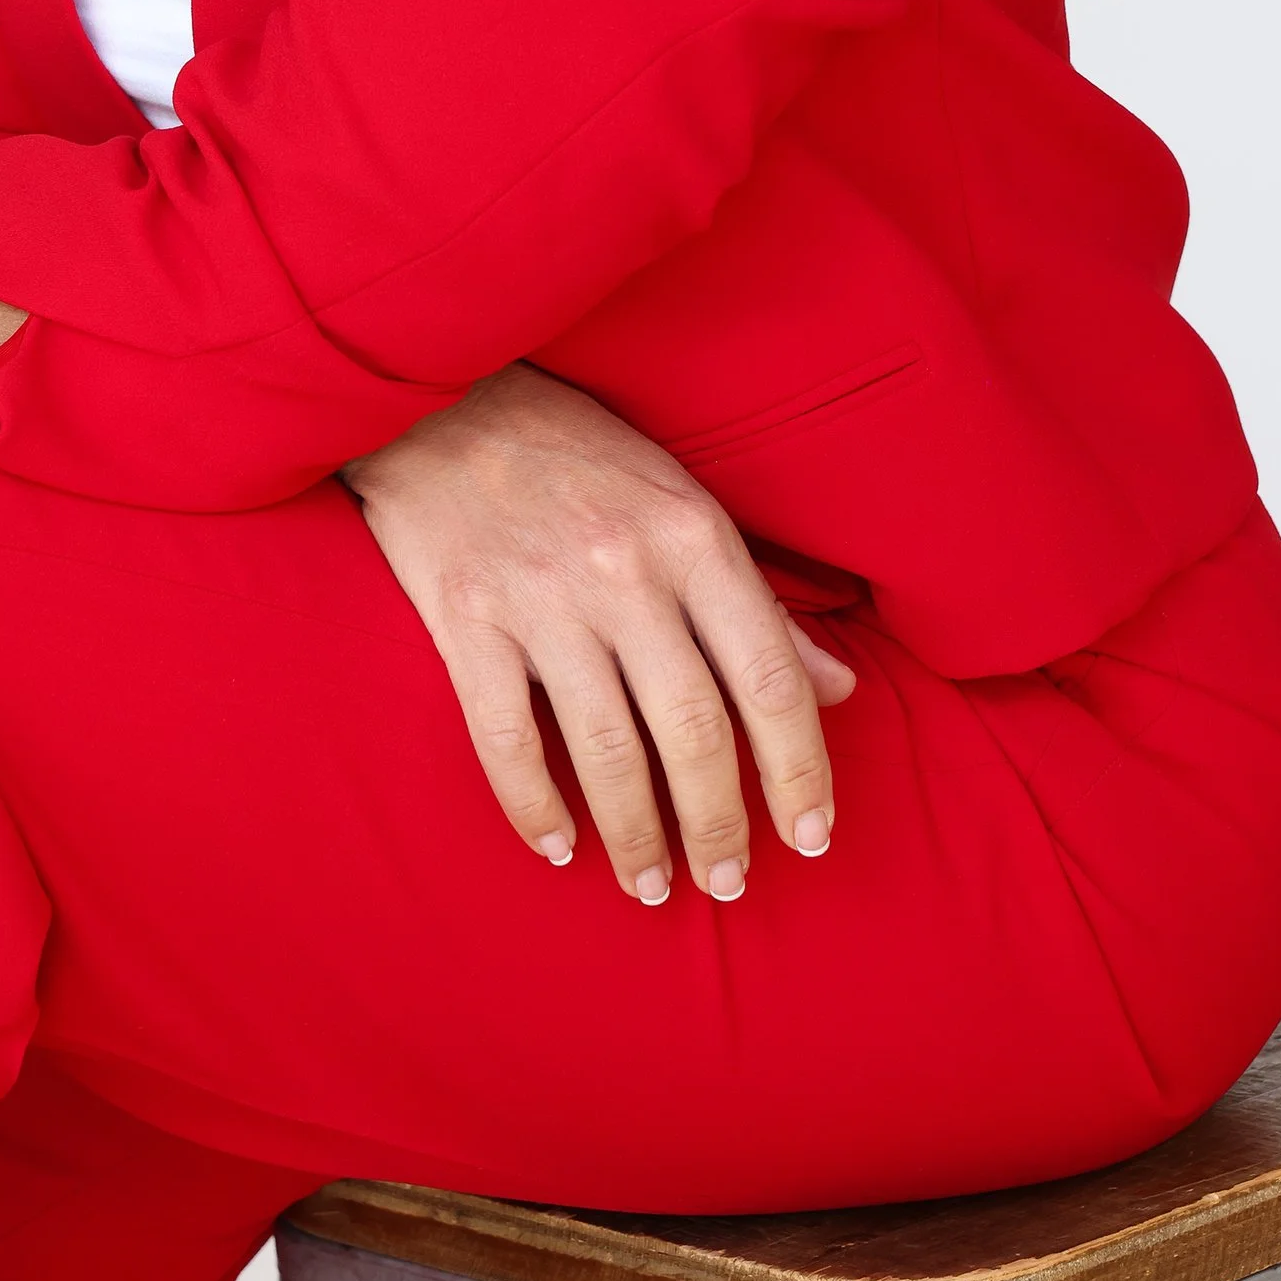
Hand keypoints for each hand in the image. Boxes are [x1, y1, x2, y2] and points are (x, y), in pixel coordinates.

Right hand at [343, 366, 856, 904]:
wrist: (440, 393)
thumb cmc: (576, 451)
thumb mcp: (685, 501)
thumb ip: (760, 603)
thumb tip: (839, 688)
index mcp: (693, 535)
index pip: (770, 676)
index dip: (800, 769)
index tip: (813, 837)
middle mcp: (626, 570)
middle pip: (695, 730)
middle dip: (720, 825)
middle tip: (730, 885)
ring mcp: (541, 597)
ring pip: (607, 751)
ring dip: (638, 836)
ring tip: (653, 887)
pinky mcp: (464, 618)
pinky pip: (505, 739)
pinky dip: (534, 808)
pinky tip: (559, 848)